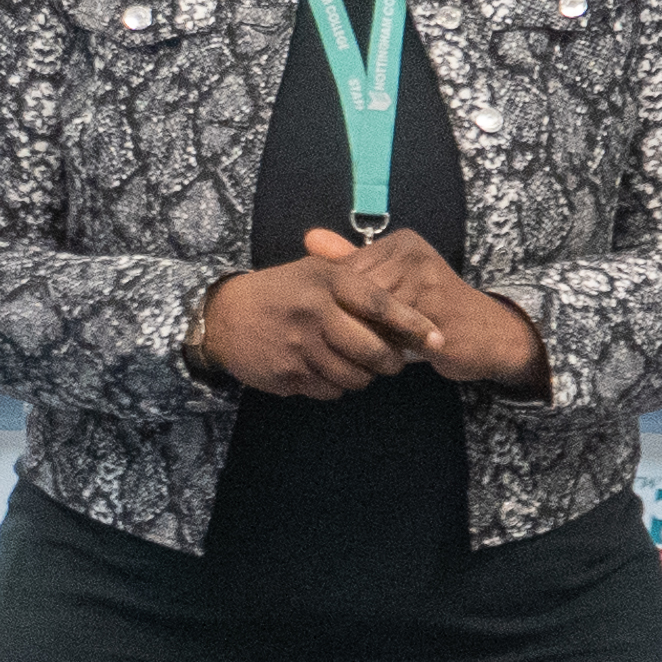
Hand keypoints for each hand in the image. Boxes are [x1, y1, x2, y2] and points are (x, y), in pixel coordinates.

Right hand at [192, 254, 398, 398]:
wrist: (224, 318)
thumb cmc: (279, 291)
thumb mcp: (312, 270)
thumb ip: (354, 277)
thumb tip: (401, 293)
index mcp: (326, 282)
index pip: (381, 305)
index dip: (413, 323)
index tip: (437, 337)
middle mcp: (314, 313)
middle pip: (372, 350)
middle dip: (391, 361)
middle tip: (394, 362)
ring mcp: (300, 347)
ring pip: (354, 376)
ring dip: (364, 377)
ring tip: (360, 368)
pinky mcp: (288, 375)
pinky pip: (329, 391)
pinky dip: (336, 387)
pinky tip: (328, 372)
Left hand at [305, 226, 543, 386]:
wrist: (485, 333)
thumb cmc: (431, 310)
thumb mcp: (392, 282)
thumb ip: (353, 261)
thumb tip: (310, 238)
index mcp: (401, 243)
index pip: (349, 270)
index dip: (338, 302)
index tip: (336, 323)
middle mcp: (414, 253)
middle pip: (358, 291)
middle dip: (349, 320)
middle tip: (342, 343)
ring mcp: (426, 279)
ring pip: (372, 313)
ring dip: (365, 336)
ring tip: (361, 352)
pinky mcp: (435, 309)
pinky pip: (393, 331)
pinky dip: (384, 346)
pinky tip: (380, 359)